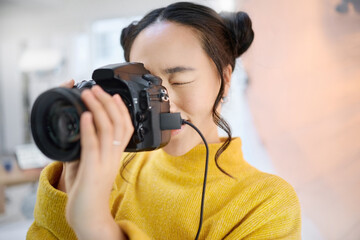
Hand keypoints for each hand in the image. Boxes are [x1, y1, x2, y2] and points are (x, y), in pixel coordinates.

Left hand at [57, 80, 132, 238]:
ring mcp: (104, 163)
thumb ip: (90, 148)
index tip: (114, 95)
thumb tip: (81, 130)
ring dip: (97, 109)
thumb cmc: (90, 192)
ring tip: (88, 94)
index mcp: (116, 155)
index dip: (122, 110)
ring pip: (107, 130)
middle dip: (108, 103)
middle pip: (119, 124)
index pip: (126, 128)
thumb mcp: (93, 165)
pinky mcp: (92, 170)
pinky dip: (89, 128)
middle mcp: (114, 157)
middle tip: (97, 88)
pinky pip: (93, 145)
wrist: (90, 215)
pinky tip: (84, 115)